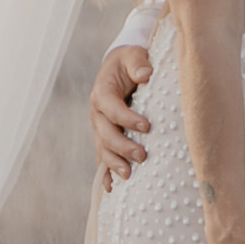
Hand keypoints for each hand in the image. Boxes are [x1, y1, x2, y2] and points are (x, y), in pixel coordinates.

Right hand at [90, 45, 152, 184]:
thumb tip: (145, 74)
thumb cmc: (130, 61)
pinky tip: (111, 189)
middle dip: (122, 147)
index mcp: (102, 92)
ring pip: (102, 149)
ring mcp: (100, 127)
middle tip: (142, 156)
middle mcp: (98, 112)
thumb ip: (138, 63)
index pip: (111, 108)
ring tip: (129, 175)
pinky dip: (106, 173)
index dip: (127, 118)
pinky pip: (103, 156)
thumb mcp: (134, 55)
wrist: (121, 67)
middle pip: (105, 133)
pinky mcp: (106, 137)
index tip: (146, 126)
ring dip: (114, 163)